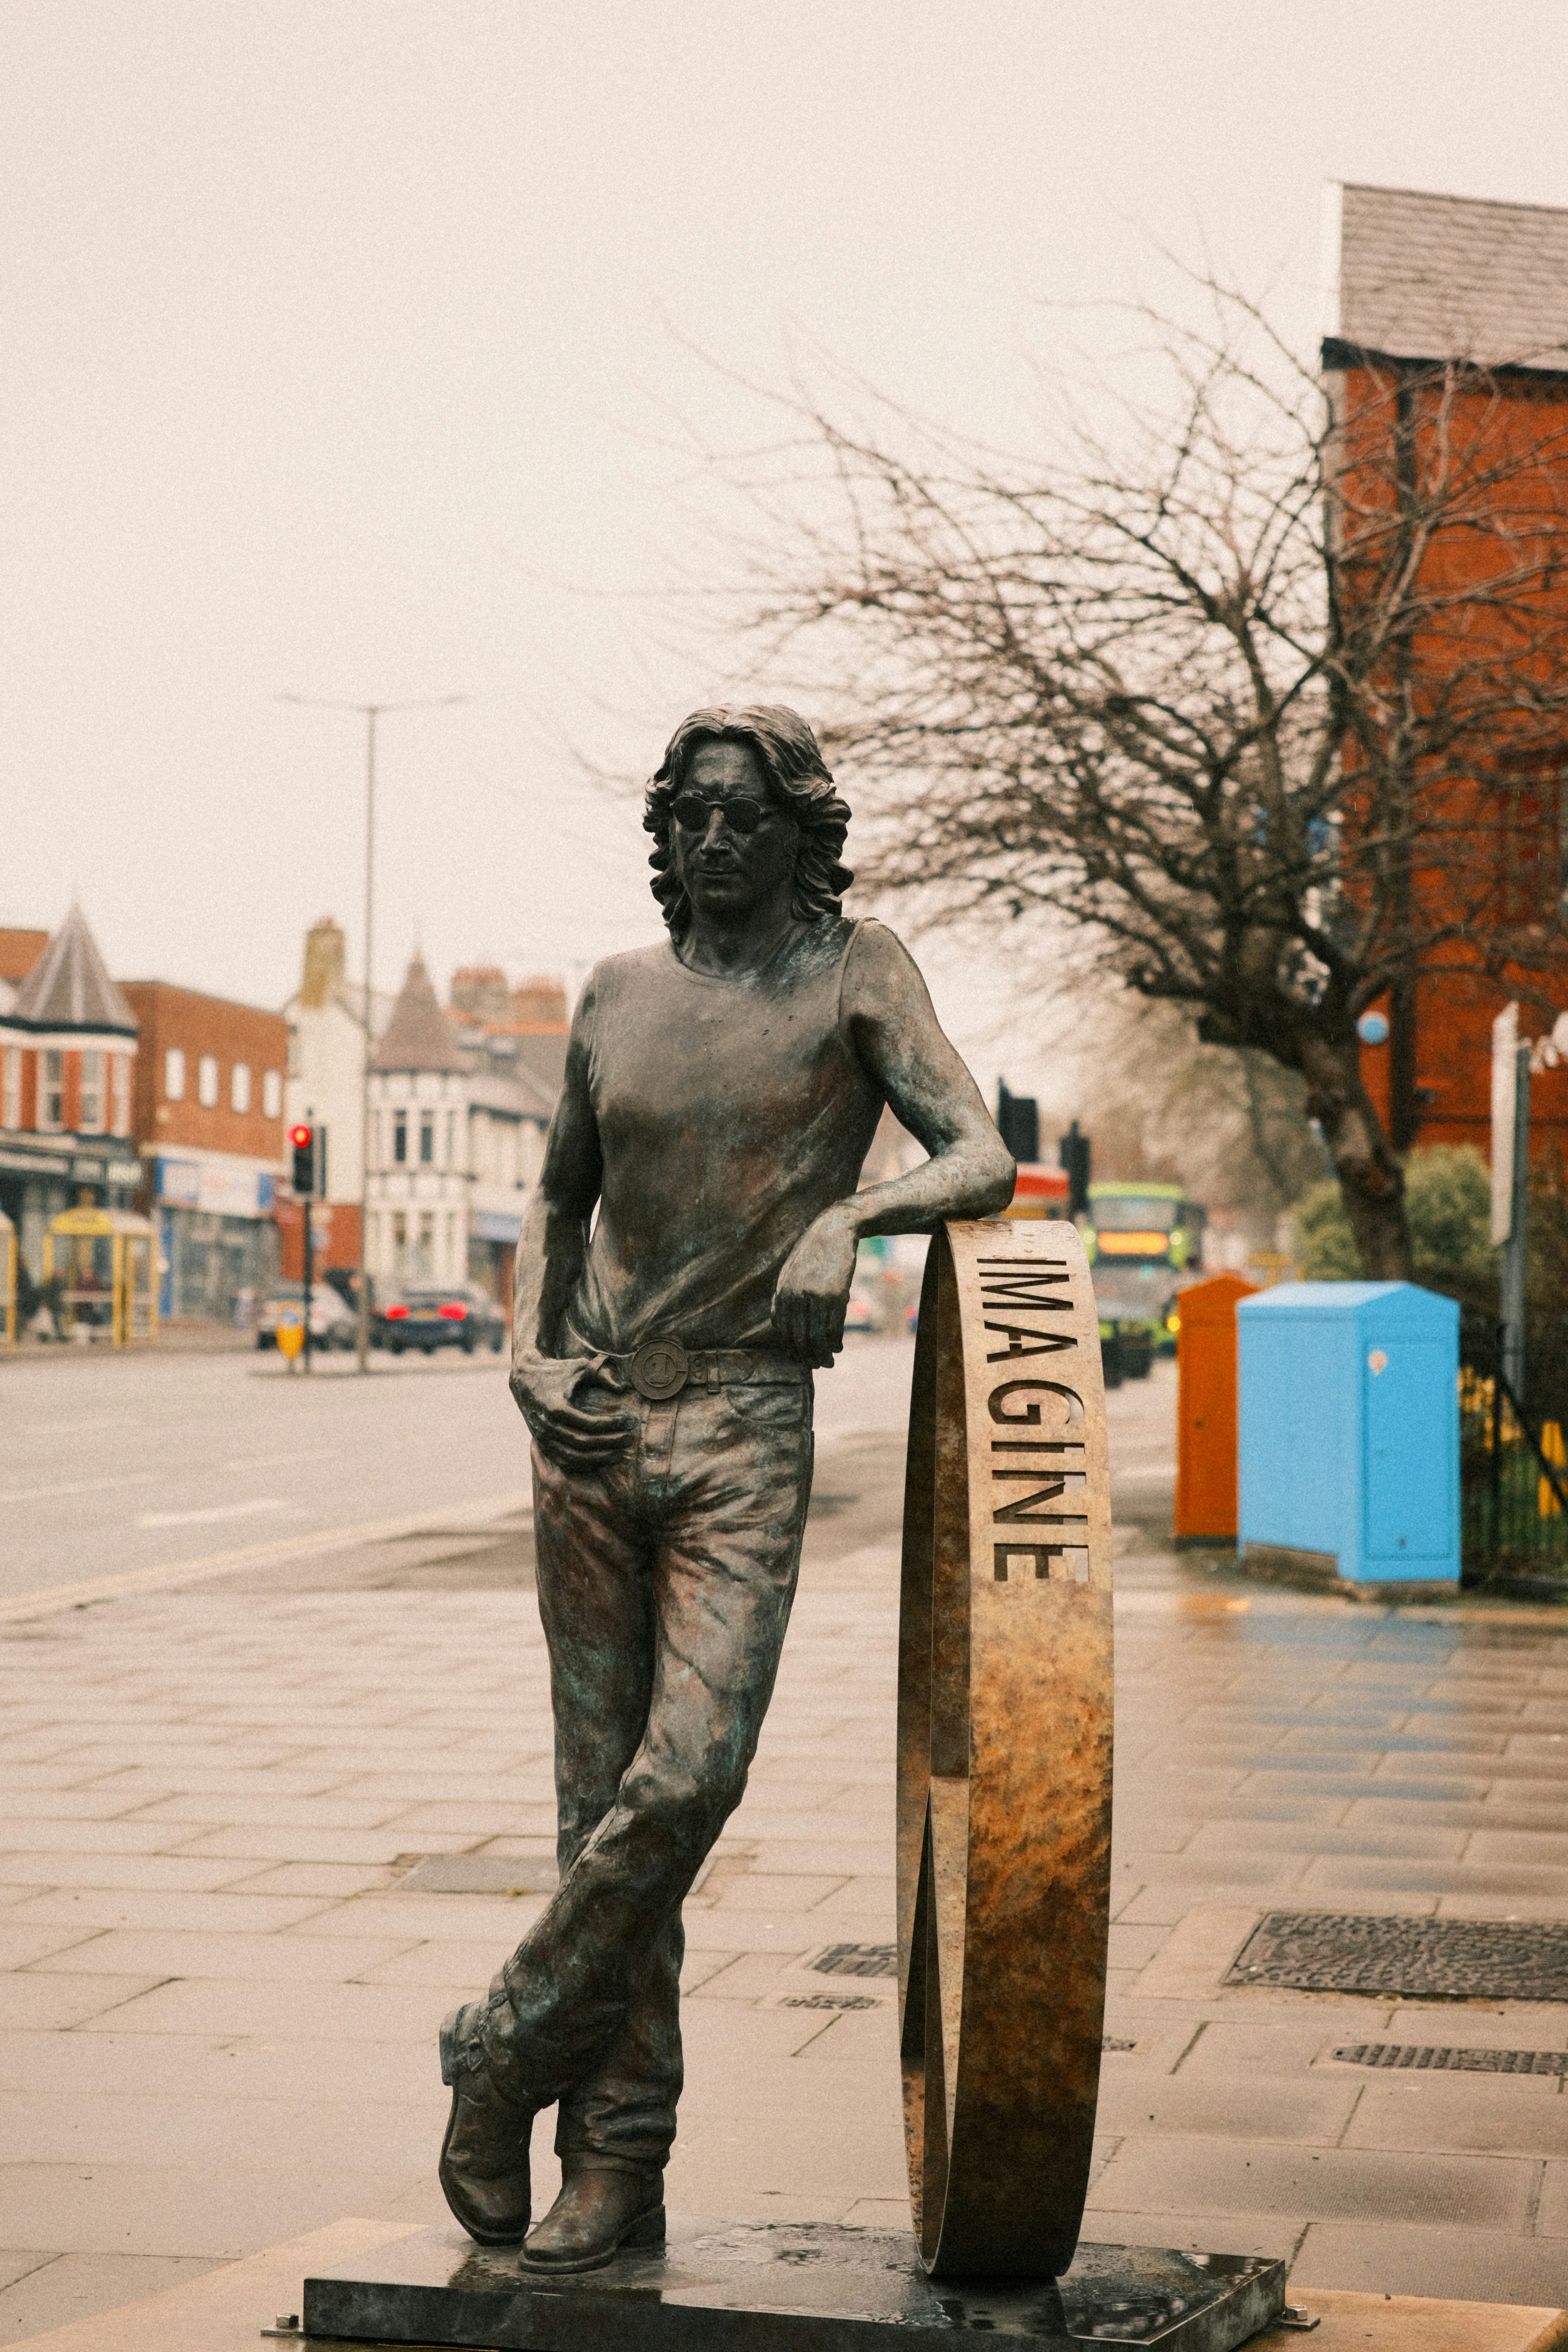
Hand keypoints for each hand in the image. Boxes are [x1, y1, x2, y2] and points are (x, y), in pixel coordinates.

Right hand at [509, 1352, 637, 1468]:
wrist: (525, 1379)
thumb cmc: (557, 1371)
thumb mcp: (579, 1367)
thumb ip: (600, 1375)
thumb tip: (621, 1389)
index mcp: (557, 1407)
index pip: (590, 1424)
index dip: (611, 1425)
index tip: (627, 1423)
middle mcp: (548, 1425)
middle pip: (584, 1443)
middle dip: (610, 1443)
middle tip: (629, 1440)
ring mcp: (543, 1437)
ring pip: (574, 1457)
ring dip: (599, 1458)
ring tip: (619, 1454)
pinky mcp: (542, 1443)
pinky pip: (564, 1461)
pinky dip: (583, 1464)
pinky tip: (601, 1459)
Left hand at [772, 1209, 859, 1367]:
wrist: (834, 1230)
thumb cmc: (811, 1253)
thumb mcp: (788, 1272)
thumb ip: (781, 1298)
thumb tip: (779, 1327)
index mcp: (782, 1292)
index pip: (784, 1332)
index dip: (792, 1349)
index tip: (801, 1358)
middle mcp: (796, 1296)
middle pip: (800, 1338)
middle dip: (808, 1357)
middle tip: (816, 1366)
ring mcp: (817, 1296)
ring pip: (817, 1337)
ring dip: (823, 1354)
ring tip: (828, 1361)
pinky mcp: (837, 1295)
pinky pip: (834, 1327)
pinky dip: (835, 1342)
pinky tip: (838, 1347)